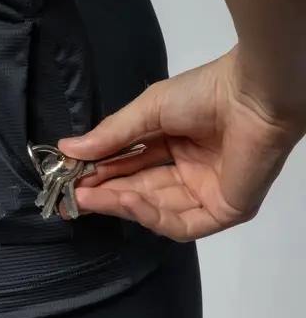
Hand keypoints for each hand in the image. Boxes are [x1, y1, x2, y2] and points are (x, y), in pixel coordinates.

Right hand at [58, 48, 304, 241]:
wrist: (253, 96)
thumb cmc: (203, 94)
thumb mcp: (146, 111)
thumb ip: (110, 136)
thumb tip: (66, 149)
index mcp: (175, 144)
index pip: (130, 165)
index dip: (99, 172)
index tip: (67, 176)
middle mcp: (189, 171)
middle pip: (140, 190)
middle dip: (104, 193)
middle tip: (71, 196)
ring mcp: (206, 193)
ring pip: (156, 209)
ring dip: (120, 204)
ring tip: (87, 197)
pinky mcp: (223, 211)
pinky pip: (182, 223)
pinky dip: (150, 215)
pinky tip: (126, 200)